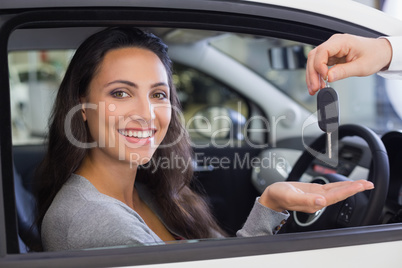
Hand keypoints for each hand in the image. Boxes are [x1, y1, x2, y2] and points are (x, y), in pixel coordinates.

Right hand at [259, 180, 373, 212]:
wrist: (271, 197)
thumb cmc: (278, 196)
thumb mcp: (290, 195)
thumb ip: (305, 200)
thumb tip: (322, 202)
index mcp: (314, 203)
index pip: (336, 196)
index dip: (349, 190)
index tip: (361, 186)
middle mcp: (318, 201)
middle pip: (340, 194)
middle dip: (355, 188)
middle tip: (368, 184)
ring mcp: (316, 196)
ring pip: (337, 191)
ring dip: (350, 187)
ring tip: (362, 184)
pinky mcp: (314, 192)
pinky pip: (330, 189)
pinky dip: (340, 185)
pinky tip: (345, 184)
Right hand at [306, 33, 391, 94]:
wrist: (381, 53)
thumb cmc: (375, 55)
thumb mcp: (361, 66)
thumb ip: (343, 71)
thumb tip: (328, 77)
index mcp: (342, 41)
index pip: (322, 51)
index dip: (319, 65)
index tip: (324, 77)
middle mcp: (334, 43)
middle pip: (314, 57)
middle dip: (312, 73)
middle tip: (315, 88)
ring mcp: (332, 49)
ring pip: (314, 61)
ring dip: (312, 75)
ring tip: (315, 88)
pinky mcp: (332, 56)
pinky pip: (319, 65)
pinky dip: (317, 75)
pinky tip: (318, 83)